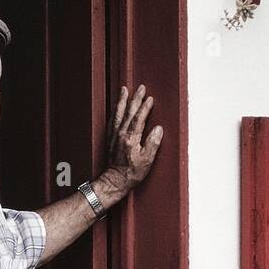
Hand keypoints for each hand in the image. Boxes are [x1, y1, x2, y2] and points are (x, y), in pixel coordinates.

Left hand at [96, 84, 162, 204]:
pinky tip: (116, 107)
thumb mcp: (147, 160)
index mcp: (131, 138)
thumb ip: (153, 143)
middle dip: (135, 98)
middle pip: (129, 111)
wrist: (114, 181)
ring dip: (122, 100)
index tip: (150, 99)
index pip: (139, 118)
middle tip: (140, 88)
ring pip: (118, 113)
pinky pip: (112, 120)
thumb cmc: (132, 173)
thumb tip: (158, 129)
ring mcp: (114, 136)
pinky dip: (115, 111)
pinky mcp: (109, 139)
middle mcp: (121, 134)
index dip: (145, 107)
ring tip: (124, 90)